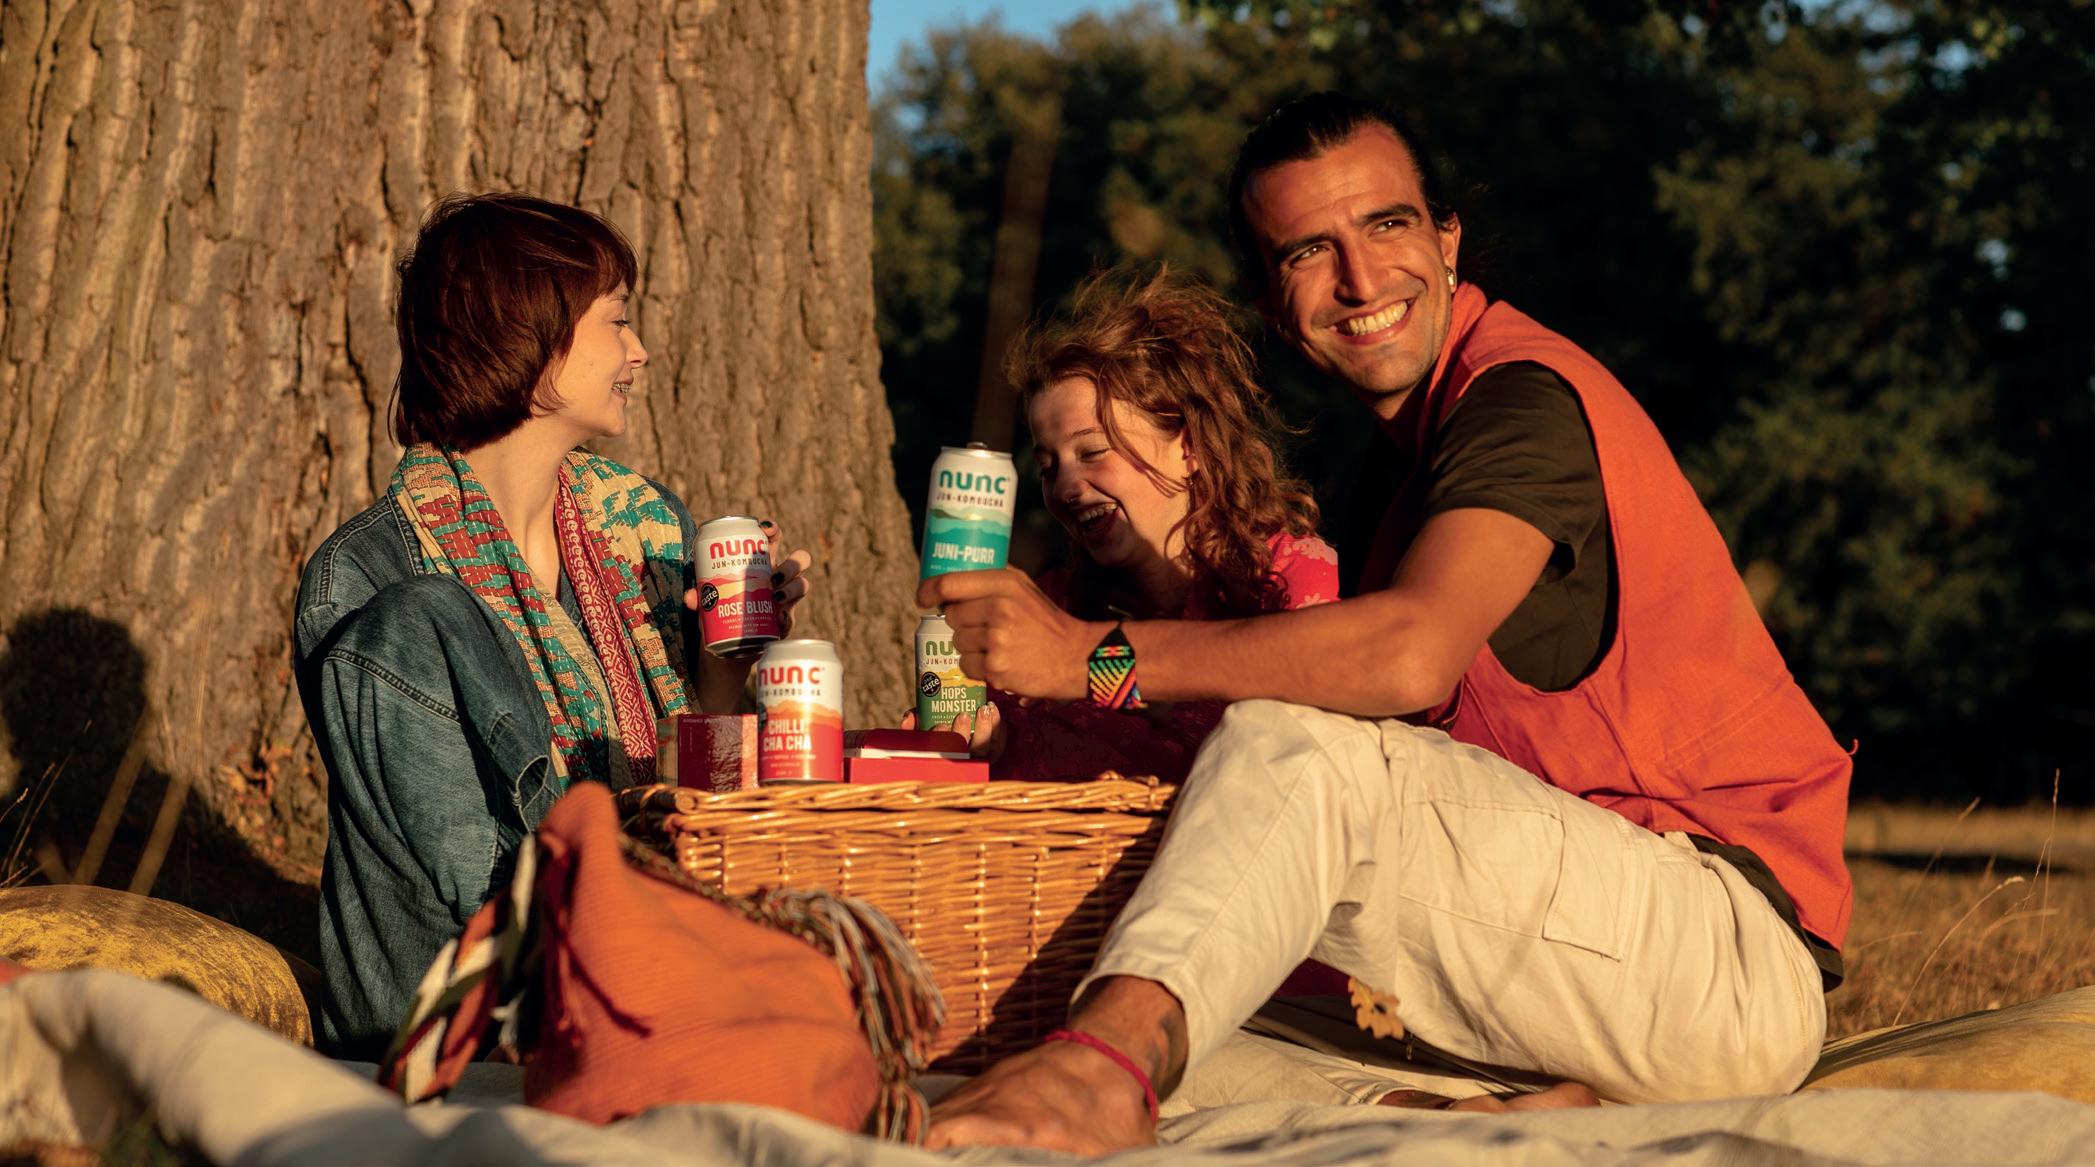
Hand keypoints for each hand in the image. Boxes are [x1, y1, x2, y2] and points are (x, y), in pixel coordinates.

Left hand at [685, 519, 814, 711]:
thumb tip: (691, 597)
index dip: (773, 530)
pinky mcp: (784, 624)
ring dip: (793, 587)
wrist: (727, 649)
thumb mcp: (706, 604)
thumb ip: (697, 598)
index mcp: (759, 565)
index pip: (773, 540)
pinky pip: (792, 617)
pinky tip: (778, 618)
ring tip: (775, 595)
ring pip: (802, 585)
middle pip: (799, 561)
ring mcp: (784, 601)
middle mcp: (777, 580)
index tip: (766, 529)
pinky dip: (786, 618)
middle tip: (773, 574)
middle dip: (792, 563)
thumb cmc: (719, 614)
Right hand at [899, 701, 1006, 761]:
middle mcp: (961, 762)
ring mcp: (979, 759)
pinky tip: (994, 711)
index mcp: (941, 758)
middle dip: (964, 733)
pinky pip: (999, 743)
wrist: (959, 744)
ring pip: (985, 748)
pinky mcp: (993, 753)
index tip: (940, 725)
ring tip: (984, 708)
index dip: (941, 741)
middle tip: (963, 714)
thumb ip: (912, 725)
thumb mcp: (920, 734)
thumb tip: (908, 717)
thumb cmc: (936, 737)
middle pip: (963, 753)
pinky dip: (999, 728)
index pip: (940, 754)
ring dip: (986, 728)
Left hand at [916, 568, 1097, 701]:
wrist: (1075, 656)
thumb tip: (952, 580)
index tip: (923, 598)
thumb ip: (992, 579)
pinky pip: (966, 666)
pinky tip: (999, 662)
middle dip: (962, 623)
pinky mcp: (995, 668)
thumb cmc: (1046, 622)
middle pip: (951, 615)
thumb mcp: (1024, 588)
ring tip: (997, 646)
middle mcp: (999, 608)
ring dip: (970, 647)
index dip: (930, 590)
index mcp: (1004, 584)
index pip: (950, 583)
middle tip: (986, 628)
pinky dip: (977, 668)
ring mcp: (996, 639)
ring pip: (957, 642)